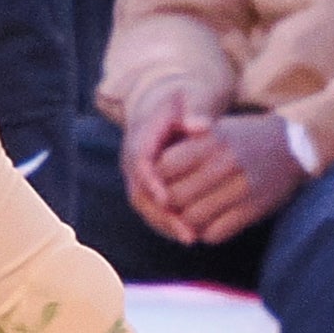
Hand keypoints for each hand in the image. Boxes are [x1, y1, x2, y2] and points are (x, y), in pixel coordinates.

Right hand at [119, 87, 207, 241]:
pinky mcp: (148, 184)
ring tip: (192, 238)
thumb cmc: (187, 97)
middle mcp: (134, 157)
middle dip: (161, 215)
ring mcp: (139, 173)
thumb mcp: (193, 94)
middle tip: (186, 232)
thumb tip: (200, 126)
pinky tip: (192, 233)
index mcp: (141, 133)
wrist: (171, 101)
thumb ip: (197, 108)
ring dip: (166, 224)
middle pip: (139, 192)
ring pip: (145, 205)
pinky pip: (153, 208)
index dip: (151, 183)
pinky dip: (169, 222)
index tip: (168, 200)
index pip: (139, 162)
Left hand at [152, 111, 307, 243]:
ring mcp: (241, 189)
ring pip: (192, 218)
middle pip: (174, 196)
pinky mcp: (253, 210)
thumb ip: (186, 145)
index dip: (157, 177)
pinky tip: (209, 221)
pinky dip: (206, 232)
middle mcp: (225, 164)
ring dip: (185, 221)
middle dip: (168, 203)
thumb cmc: (244, 138)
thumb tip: (151, 172)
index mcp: (212, 140)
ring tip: (188, 214)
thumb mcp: (216, 129)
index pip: (164, 166)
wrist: (292, 147)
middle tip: (171, 202)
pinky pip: (215, 232)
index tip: (161, 180)